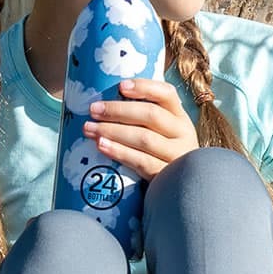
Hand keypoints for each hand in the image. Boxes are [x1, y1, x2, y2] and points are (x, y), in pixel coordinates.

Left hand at [83, 79, 198, 178]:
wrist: (180, 187)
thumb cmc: (161, 153)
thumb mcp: (162, 132)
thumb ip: (143, 118)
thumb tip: (105, 101)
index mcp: (179, 116)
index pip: (166, 94)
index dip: (144, 87)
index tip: (120, 86)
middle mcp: (182, 133)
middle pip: (151, 115)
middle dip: (118, 111)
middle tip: (93, 110)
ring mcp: (176, 155)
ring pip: (144, 138)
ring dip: (113, 131)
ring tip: (90, 129)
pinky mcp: (166, 175)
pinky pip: (141, 161)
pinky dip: (120, 152)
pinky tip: (102, 146)